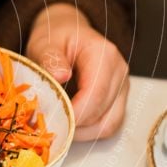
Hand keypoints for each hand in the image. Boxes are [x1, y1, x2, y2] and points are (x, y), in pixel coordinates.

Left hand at [26, 3, 128, 141]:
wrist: (67, 34)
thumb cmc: (55, 38)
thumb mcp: (44, 44)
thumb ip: (50, 59)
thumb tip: (60, 76)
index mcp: (104, 55)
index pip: (96, 94)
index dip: (75, 113)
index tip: (51, 120)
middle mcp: (119, 72)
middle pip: (103, 113)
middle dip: (75, 125)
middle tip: (48, 126)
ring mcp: (122, 88)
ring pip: (108, 125)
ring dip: (82, 132)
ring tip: (58, 126)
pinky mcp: (117, 100)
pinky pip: (106, 125)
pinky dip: (87, 131)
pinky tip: (68, 124)